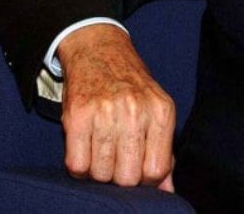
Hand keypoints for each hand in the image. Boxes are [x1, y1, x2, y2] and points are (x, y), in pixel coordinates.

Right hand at [57, 24, 176, 188]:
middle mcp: (134, 111)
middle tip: (117, 160)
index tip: (138, 167)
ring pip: (101, 174)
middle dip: (121, 177)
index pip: (156, 170)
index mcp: (160, 111)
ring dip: (99, 171)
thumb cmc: (131, 87)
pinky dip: (80, 166)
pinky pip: (77, 165)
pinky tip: (85, 149)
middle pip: (128, 177)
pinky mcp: (76, 116)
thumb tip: (167, 192)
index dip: (146, 179)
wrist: (99, 50)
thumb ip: (164, 150)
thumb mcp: (157, 110)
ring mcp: (104, 113)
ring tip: (101, 151)